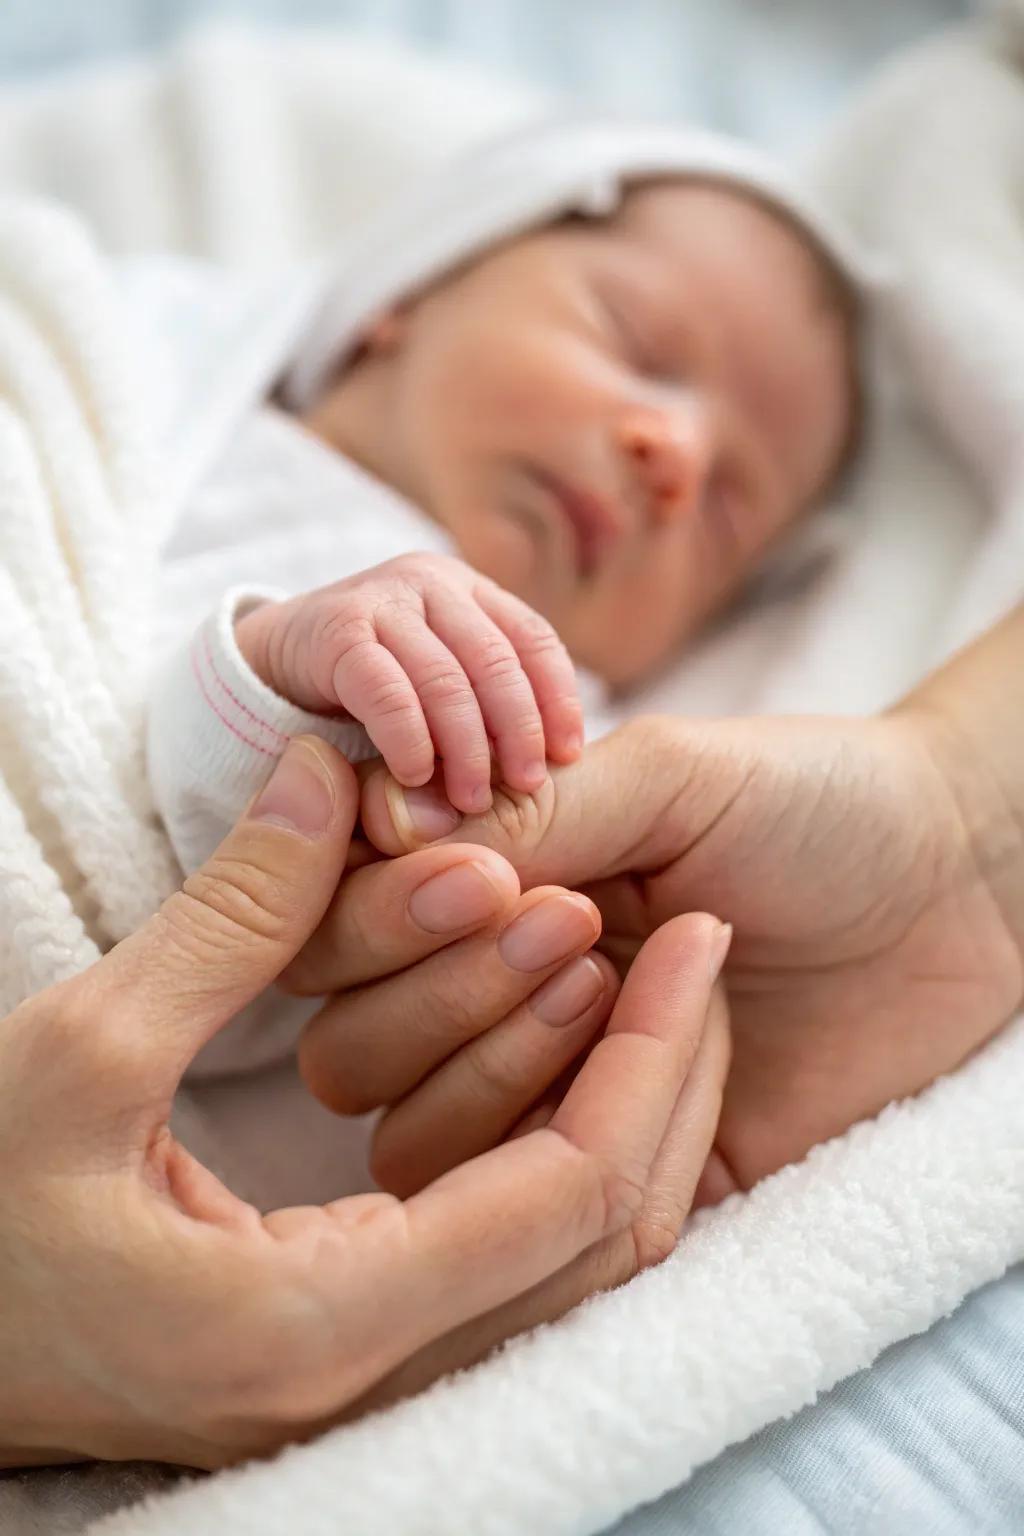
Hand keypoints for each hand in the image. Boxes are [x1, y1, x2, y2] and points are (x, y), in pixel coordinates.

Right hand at [0, 737, 726, 1469]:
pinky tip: (564, 1058)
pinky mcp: (353, 1352)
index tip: (692, 929)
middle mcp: (374, 1374)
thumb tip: (329, 775)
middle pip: (600, 1240)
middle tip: (690, 943)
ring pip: (570, 1264)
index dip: (648, 1051)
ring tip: (641, 982)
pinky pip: (510, 1268)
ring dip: (620, 1116)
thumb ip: (232, 918)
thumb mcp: (88, 1049)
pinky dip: (558, 1158)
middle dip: (659, 1079)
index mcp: (323, 1317)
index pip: (569, 1193)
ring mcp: (370, 1378)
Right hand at [234, 552, 582, 813]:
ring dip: (466, 746)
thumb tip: (548, 776)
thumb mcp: (435, 688)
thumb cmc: (368, 692)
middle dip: (518, 728)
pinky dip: (408, 738)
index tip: (568, 757)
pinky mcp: (333, 631)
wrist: (266, 663)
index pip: (534, 639)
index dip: (557, 698)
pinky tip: (415, 777)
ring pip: (446, 677)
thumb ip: (483, 710)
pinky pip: (387, 689)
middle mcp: (429, 582)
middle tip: (526, 788)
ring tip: (471, 800)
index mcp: (468, 590)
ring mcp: (380, 600)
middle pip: (497, 658)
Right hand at [359, 709, 1023, 1192]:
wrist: (954, 886)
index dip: (382, 921)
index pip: (336, 937)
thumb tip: (372, 819)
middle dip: (446, 995)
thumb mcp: (666, 774)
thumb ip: (527, 805)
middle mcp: (483, 1000)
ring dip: (502, 1066)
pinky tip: (691, 1043)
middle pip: (349, 1050)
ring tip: (620, 979)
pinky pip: (541, 1208)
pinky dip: (593, 1131)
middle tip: (578, 928)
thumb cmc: (806, 802)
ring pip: (416, 1141)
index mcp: (476, 891)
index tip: (490, 882)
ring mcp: (543, 1096)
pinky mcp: (618, 1178)